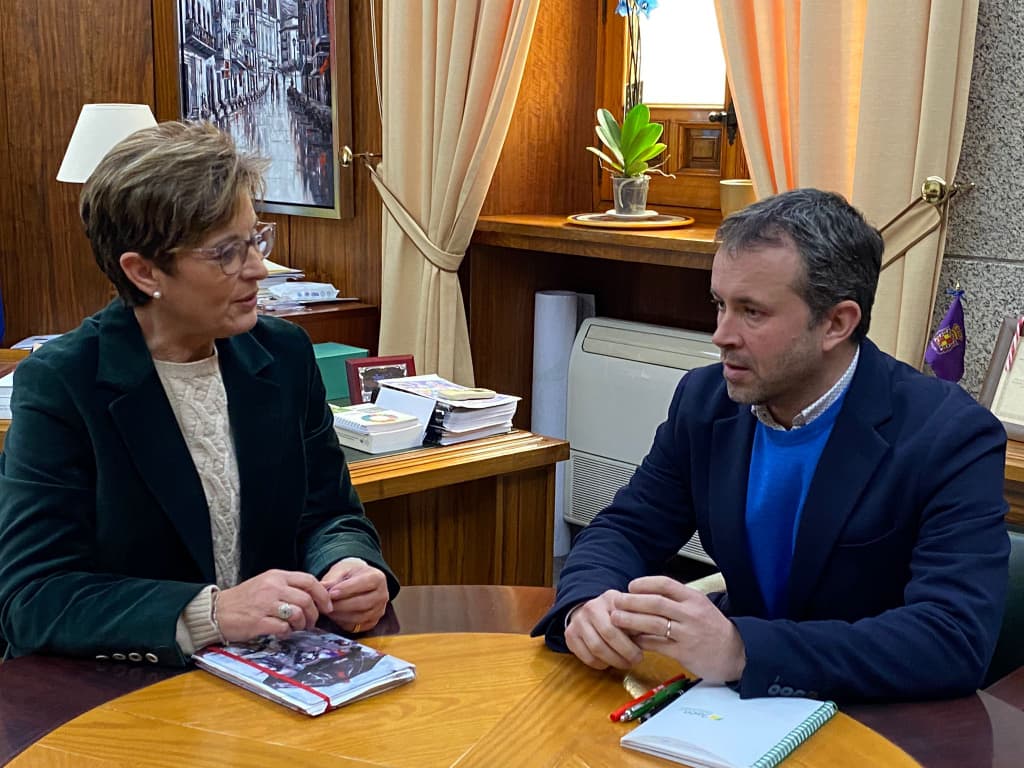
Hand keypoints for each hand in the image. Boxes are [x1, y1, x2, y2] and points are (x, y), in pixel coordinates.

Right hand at [216, 569, 332, 641]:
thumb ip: (288, 587)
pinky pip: (283, 627)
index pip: (309, 581)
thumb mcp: (266, 584)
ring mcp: (265, 604)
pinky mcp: (258, 621)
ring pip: (298, 613)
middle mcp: (272, 587)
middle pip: (307, 599)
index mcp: (276, 576)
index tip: (327, 606)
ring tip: (297, 628)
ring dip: (301, 624)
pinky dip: (287, 632)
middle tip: (311, 622)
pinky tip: (282, 631)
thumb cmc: (244, 599)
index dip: (323, 594)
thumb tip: (314, 596)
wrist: (217, 610)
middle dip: (314, 614)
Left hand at [320, 558, 388, 632]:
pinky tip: (335, 616)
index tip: (331, 593)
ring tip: (328, 610)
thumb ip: (333, 579)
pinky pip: (358, 626)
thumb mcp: (342, 570)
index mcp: (377, 578)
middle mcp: (383, 595)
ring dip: (341, 615)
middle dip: (341, 605)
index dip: (346, 589)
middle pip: (362, 603)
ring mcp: (379, 610)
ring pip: (359, 617)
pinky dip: (344, 623)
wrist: (358, 581)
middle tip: (326, 604)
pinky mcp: (373, 622)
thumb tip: (322, 587)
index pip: (364, 584)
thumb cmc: (350, 575)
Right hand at [564, 590, 643, 670]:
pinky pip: (586, 657)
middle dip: (625, 652)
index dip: (633, 639)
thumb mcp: (630, 611)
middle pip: (609, 634)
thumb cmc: (617, 615)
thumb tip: (657, 632)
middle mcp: (591, 608)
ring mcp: (578, 621)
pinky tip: (609, 662)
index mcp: (609, 598)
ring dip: (614, 661)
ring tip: (625, 663)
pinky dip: (600, 664)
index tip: (642, 651)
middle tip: (636, 660)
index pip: (622, 619)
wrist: (588, 611)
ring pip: (597, 648)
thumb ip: (641, 619)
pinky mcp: (569, 636)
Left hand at [611, 575, 745, 682]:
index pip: (665, 584)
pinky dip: (641, 641)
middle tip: (616, 601)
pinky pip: (657, 644)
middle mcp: (690, 613)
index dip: (645, 583)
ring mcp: (687, 633)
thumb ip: (677, 599)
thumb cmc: (714, 629)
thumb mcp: (700, 606)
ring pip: (653, 623)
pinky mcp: (683, 652)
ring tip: (616, 619)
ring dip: (631, 620)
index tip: (630, 586)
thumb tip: (647, 593)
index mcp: (694, 598)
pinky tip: (631, 639)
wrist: (737, 653)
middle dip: (632, 601)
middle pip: (655, 603)